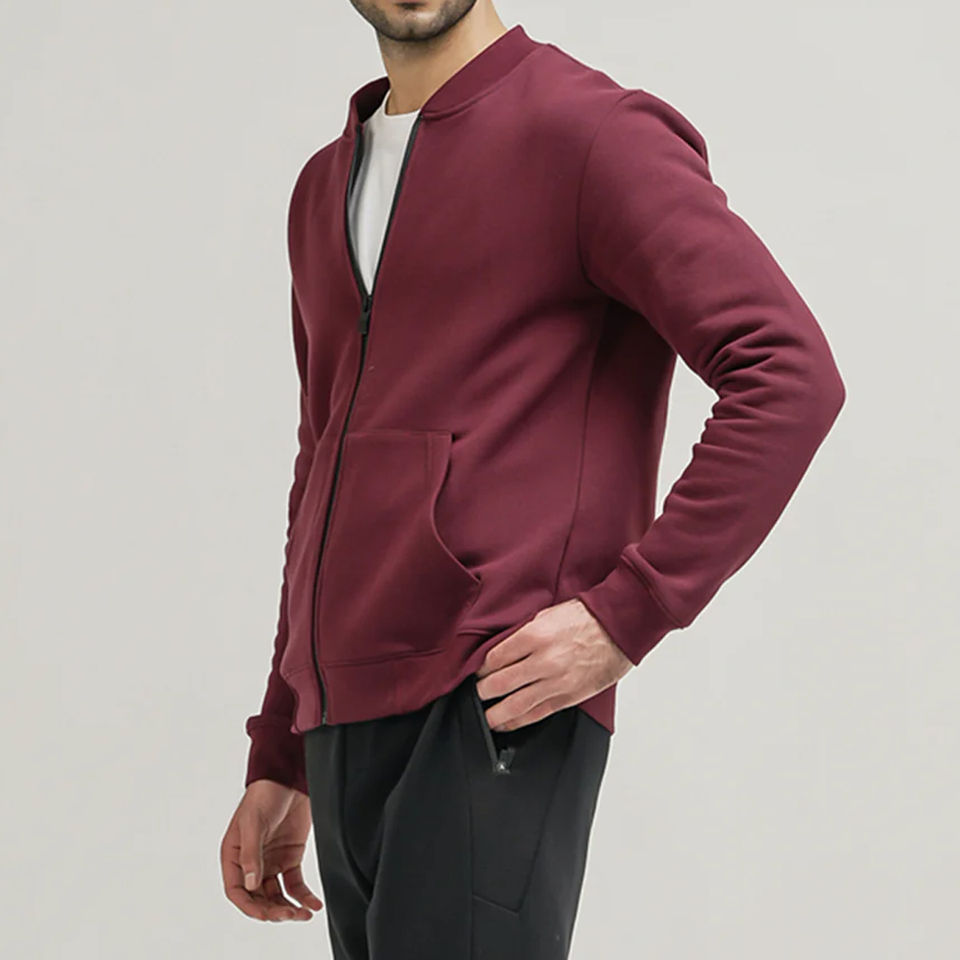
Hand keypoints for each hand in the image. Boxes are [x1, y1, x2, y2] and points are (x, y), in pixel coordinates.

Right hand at [220, 779, 322, 921]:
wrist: (289, 777)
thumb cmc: (264, 795)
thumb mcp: (253, 823)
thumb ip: (251, 853)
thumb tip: (251, 884)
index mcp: (234, 856)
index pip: (237, 890)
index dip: (250, 906)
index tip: (267, 915)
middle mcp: (251, 863)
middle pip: (258, 897)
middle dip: (273, 910)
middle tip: (290, 915)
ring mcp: (271, 862)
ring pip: (277, 895)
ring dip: (289, 908)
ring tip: (304, 914)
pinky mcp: (291, 857)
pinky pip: (295, 884)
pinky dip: (304, 896)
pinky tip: (313, 905)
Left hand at [474, 598, 631, 731]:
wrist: (618, 628)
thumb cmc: (585, 617)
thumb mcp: (546, 615)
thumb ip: (523, 634)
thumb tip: (501, 651)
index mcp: (534, 636)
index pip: (495, 659)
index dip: (481, 669)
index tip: (478, 673)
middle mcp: (542, 660)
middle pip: (500, 683)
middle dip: (483, 692)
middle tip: (476, 694)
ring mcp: (556, 681)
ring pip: (516, 704)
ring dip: (496, 714)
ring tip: (486, 717)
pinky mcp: (569, 696)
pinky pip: (538, 713)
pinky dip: (519, 721)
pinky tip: (508, 723)